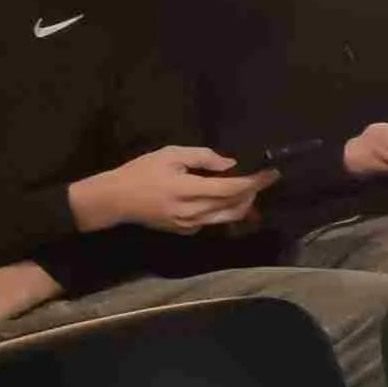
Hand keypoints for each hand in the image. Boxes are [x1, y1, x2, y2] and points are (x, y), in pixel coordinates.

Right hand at [70, 146, 275, 233]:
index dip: (255, 182)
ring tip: (247, 189)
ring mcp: (189, 225)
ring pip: (227, 217)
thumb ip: (203, 158)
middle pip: (235, 206)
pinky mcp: (185, 232)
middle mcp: (193, 212)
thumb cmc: (140, 173)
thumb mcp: (170, 155)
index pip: (232, 189)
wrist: (114, 201)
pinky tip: (223, 199)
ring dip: (242, 204)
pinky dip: (224, 210)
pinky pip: (213, 221)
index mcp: (189, 190)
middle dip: (252, 193)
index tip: (272, 173)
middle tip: (260, 179)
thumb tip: (230, 164)